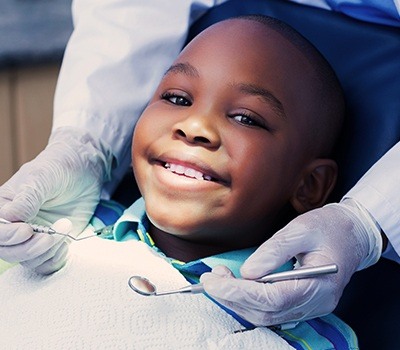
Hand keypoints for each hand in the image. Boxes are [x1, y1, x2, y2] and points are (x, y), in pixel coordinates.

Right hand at [0, 127, 111, 273]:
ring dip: (47, 251)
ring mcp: (34, 236)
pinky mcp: (52, 244)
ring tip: (63, 229)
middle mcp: (15, 225)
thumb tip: (9, 216)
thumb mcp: (42, 177)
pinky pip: (46, 264)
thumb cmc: (59, 167)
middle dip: (30, 249)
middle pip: (8, 252)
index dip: (8, 237)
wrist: (85, 170)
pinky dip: (55, 259)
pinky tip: (65, 244)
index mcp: (5, 207)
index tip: (27, 230)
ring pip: (28, 260)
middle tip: (51, 236)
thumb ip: (27, 198)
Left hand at [200, 199, 381, 325]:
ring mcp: (310, 307)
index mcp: (320, 285)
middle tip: (210, 278)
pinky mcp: (302, 303)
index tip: (213, 280)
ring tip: (218, 279)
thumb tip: (247, 272)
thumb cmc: (328, 228)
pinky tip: (234, 286)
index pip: (272, 299)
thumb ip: (274, 251)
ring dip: (237, 301)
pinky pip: (271, 311)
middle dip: (232, 297)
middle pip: (266, 312)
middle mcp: (315, 303)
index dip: (239, 292)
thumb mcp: (301, 229)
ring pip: (266, 316)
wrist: (351, 234)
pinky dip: (248, 302)